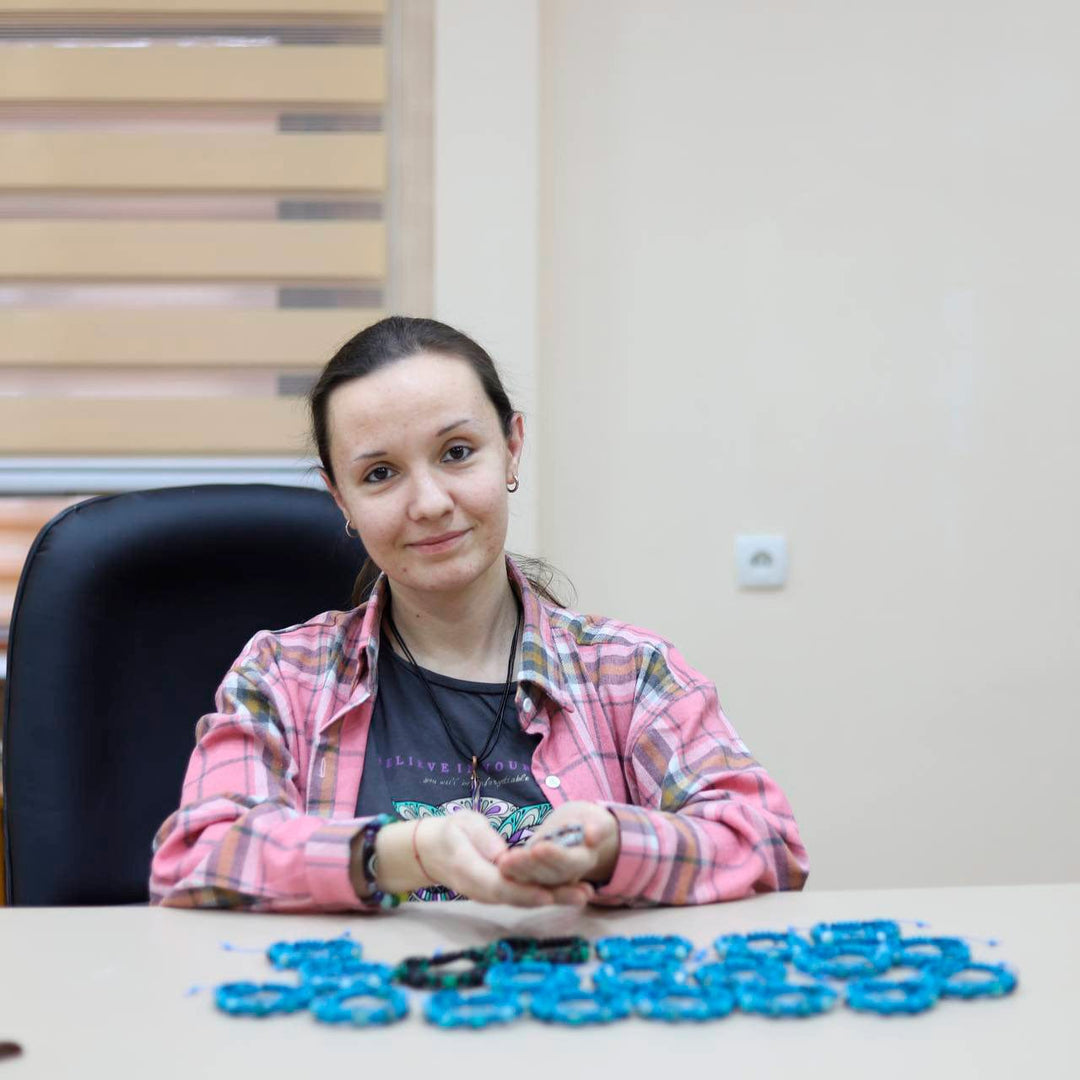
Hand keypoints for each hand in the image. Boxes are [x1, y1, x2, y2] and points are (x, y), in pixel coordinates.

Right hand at [368, 810, 590, 907]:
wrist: (429, 852)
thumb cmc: (449, 833)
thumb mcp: (462, 826)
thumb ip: (482, 839)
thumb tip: (504, 856)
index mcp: (469, 870)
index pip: (499, 886)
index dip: (525, 891)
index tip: (549, 894)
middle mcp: (481, 889)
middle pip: (518, 898)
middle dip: (552, 898)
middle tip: (583, 894)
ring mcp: (490, 894)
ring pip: (524, 899)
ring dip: (555, 898)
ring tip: (585, 893)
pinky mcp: (499, 892)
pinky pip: (523, 895)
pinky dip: (546, 894)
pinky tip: (570, 890)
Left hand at [496, 802, 619, 896]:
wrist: (581, 830)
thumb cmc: (589, 820)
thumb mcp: (597, 819)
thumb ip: (599, 827)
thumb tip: (593, 835)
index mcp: (585, 859)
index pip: (570, 862)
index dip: (555, 857)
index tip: (539, 847)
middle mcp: (569, 875)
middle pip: (549, 875)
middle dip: (529, 867)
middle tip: (510, 858)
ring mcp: (552, 878)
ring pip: (535, 879)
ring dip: (518, 872)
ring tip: (503, 863)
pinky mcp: (538, 875)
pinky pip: (526, 877)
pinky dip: (514, 874)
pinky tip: (500, 868)